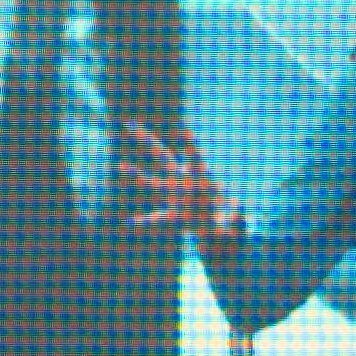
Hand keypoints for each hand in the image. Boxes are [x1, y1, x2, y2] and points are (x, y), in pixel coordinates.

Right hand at [115, 122, 240, 243]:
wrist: (224, 231)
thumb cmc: (229, 218)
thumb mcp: (235, 221)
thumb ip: (234, 220)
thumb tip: (232, 218)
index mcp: (201, 177)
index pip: (194, 157)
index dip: (189, 145)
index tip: (183, 130)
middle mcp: (184, 182)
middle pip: (163, 156)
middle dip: (147, 140)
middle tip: (129, 124)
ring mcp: (176, 197)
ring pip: (153, 183)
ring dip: (137, 174)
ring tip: (120, 165)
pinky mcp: (173, 216)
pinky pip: (156, 219)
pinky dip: (144, 223)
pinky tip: (130, 223)